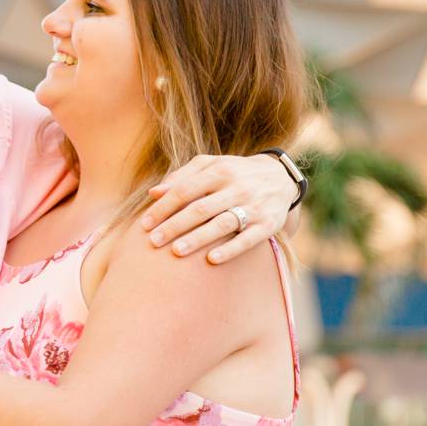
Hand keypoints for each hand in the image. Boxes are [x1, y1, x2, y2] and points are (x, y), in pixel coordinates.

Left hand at [140, 153, 297, 263]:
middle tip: (153, 242)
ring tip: (176, 251)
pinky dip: (230, 249)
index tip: (145, 225)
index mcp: (219, 171)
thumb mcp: (212, 166)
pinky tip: (211, 260)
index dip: (163, 208)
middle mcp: (236, 188)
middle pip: (200, 208)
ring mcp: (253, 206)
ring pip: (222, 223)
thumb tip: (153, 192)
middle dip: (174, 226)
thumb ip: (182, 177)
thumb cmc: (235, 173)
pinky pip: (248, 239)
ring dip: (198, 238)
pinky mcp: (268, 224)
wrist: (281, 178)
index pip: (185, 190)